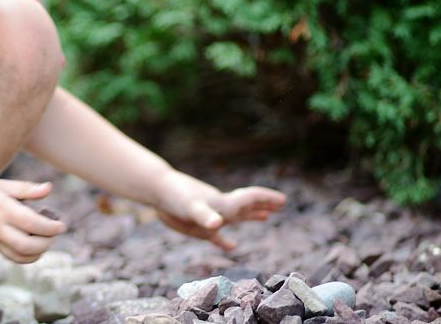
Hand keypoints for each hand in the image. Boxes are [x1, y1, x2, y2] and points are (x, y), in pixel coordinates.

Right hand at [0, 179, 66, 262]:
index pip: (32, 223)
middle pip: (28, 246)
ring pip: (21, 256)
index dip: (51, 227)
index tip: (61, 224)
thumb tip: (49, 188)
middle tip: (54, 231)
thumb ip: (26, 189)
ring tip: (45, 238)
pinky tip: (33, 246)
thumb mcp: (0, 185)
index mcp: (3, 210)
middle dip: (47, 242)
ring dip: (39, 252)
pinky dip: (28, 256)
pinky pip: (13, 258)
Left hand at [151, 170, 285, 250]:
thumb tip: (218, 224)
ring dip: (251, 216)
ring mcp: (210, 217)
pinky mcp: (198, 228)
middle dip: (264, 204)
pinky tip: (232, 247)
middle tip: (281, 203)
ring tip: (266, 216)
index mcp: (223, 204)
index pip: (250, 198)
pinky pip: (215, 236)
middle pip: (247, 205)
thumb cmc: (175, 197)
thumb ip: (205, 216)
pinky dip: (224, 241)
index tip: (283, 199)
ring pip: (236, 217)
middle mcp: (221, 208)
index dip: (267, 198)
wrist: (157, 192)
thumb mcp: (191, 207)